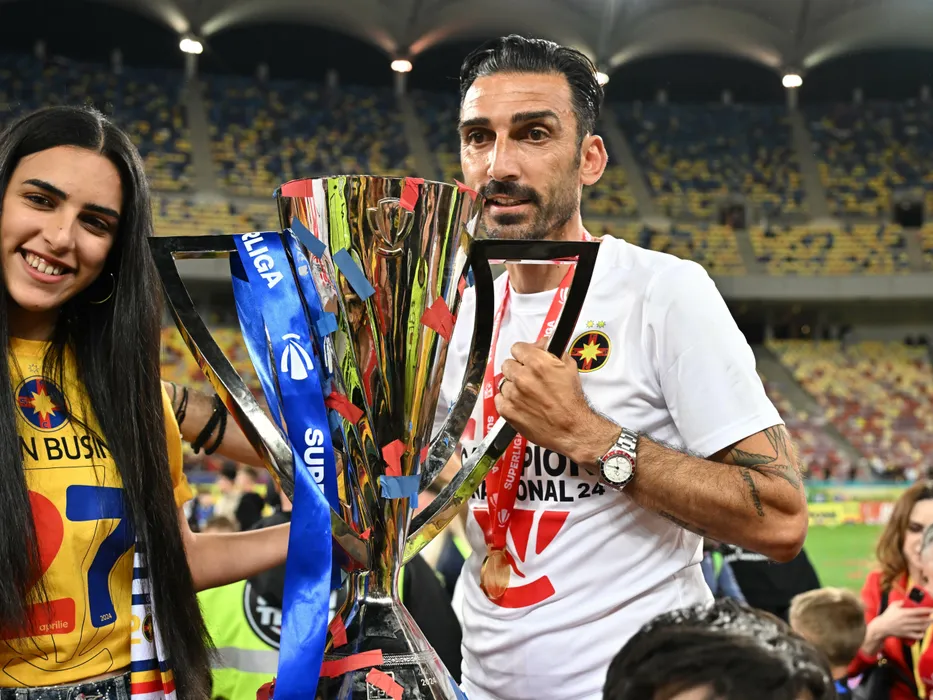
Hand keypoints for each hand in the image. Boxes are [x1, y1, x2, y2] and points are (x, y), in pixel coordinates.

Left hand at [496, 340, 617, 466]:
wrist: (572, 429)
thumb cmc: (572, 401)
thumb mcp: (569, 368)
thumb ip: (553, 351)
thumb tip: (542, 342)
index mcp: (537, 363)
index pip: (517, 348)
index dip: (524, 353)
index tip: (527, 359)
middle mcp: (522, 377)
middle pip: (508, 364)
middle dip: (517, 369)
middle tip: (528, 378)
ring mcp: (513, 394)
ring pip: (504, 382)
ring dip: (513, 386)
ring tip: (527, 395)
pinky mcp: (507, 411)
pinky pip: (499, 399)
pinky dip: (507, 401)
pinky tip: (520, 404)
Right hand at [874, 601, 932, 640]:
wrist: (882, 627)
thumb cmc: (888, 615)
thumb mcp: (892, 605)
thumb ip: (900, 602)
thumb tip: (908, 600)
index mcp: (903, 613)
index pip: (918, 611)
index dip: (926, 610)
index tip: (932, 609)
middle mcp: (906, 621)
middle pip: (922, 620)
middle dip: (930, 618)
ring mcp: (907, 628)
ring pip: (921, 628)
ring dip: (928, 625)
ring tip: (930, 622)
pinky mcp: (906, 634)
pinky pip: (917, 635)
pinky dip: (922, 634)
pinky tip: (923, 631)